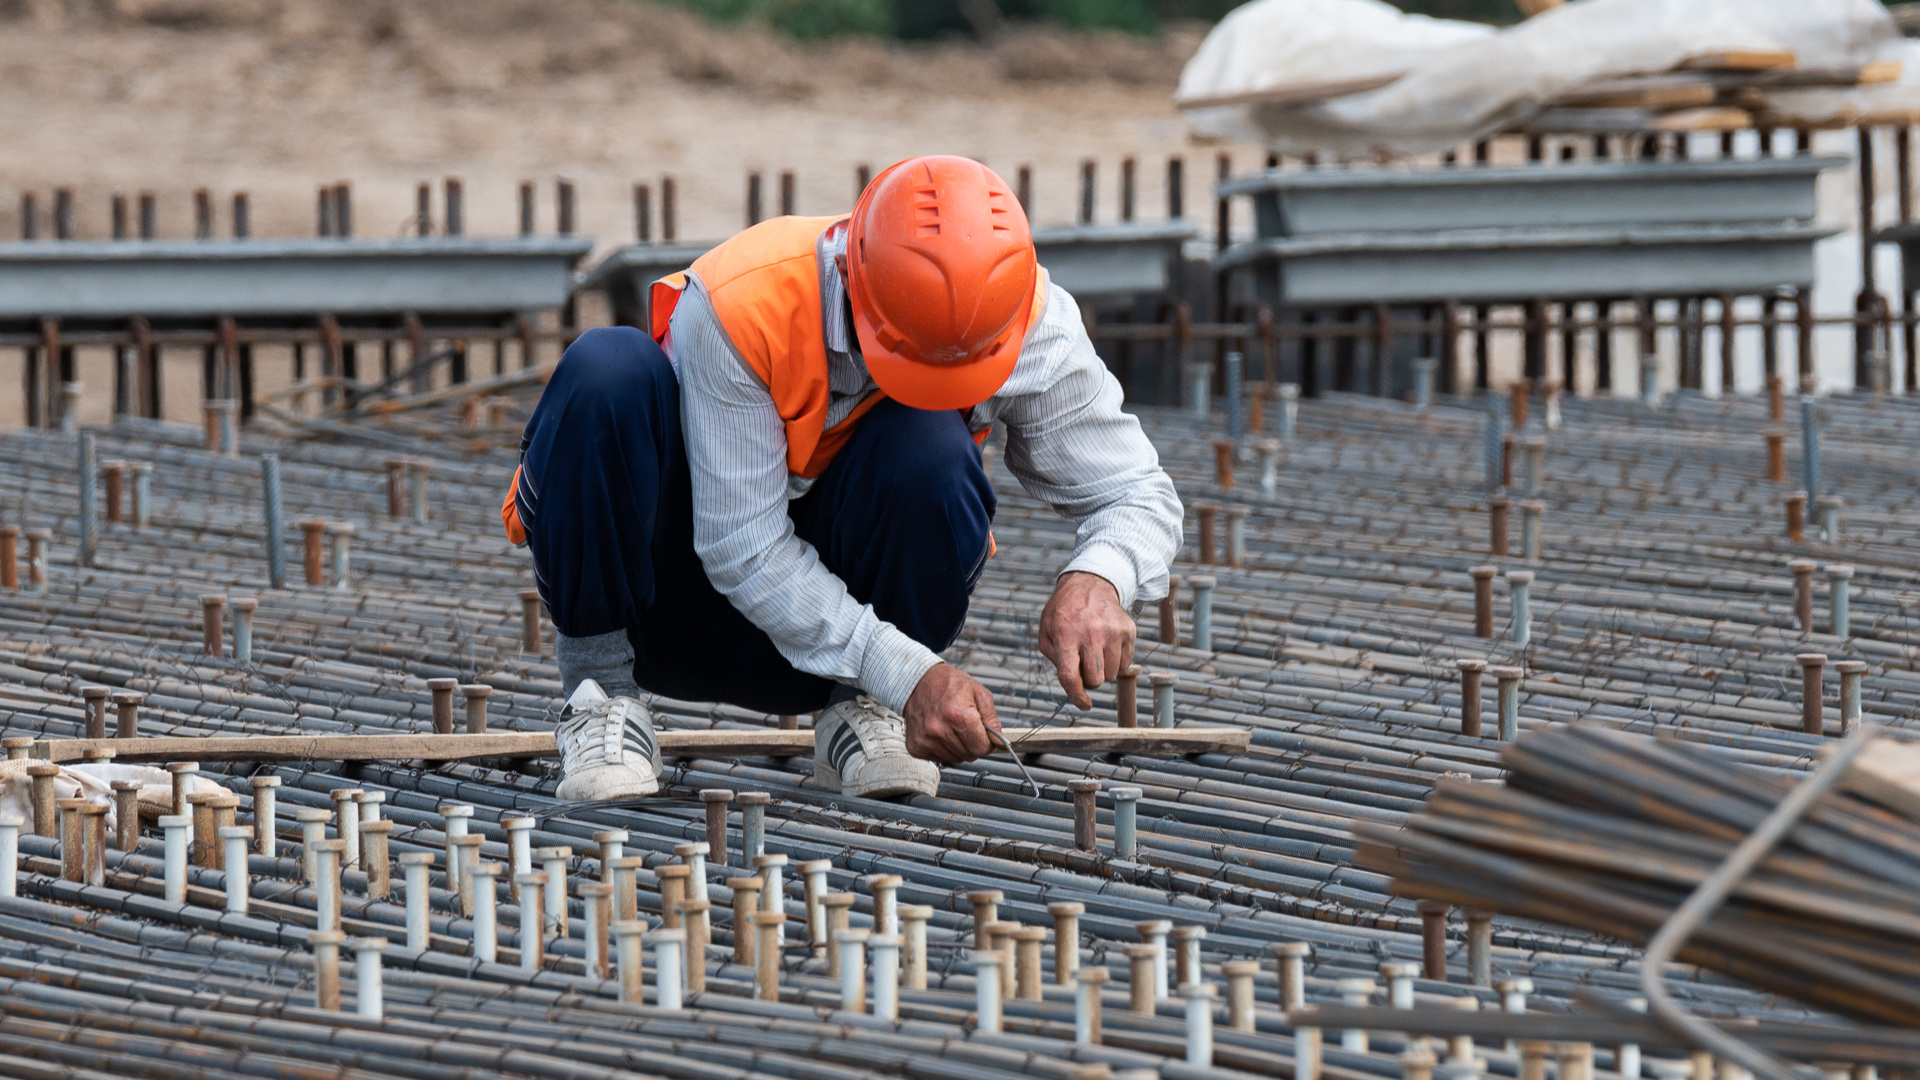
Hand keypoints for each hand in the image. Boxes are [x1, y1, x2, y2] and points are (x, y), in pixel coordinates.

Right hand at [903, 663, 998, 763]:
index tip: (984, 734)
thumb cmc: (948, 684)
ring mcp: (926, 740)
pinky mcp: (917, 746)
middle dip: (973, 744)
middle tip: (967, 727)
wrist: (918, 682)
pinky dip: (944, 749)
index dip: (987, 742)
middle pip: (970, 755)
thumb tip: (1000, 741)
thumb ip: (992, 719)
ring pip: (956, 759)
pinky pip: (940, 758)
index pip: (982, 748)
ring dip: (959, 747)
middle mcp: (939, 730)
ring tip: (952, 727)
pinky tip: (941, 733)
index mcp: (958, 715)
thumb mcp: (978, 692)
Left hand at [1040, 571, 1133, 708]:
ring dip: (1103, 670)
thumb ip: (1053, 657)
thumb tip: (1070, 681)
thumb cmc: (1065, 612)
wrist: (1090, 584)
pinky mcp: (1128, 630)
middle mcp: (1090, 634)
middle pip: (1095, 680)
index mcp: (1066, 636)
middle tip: (1084, 665)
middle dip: (1089, 680)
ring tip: (1095, 651)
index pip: (1071, 677)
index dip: (1077, 696)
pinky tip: (1107, 644)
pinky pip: (1126, 663)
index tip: (1084, 704)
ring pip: (1112, 674)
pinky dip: (1117, 661)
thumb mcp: (1046, 630)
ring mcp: (1112, 631)